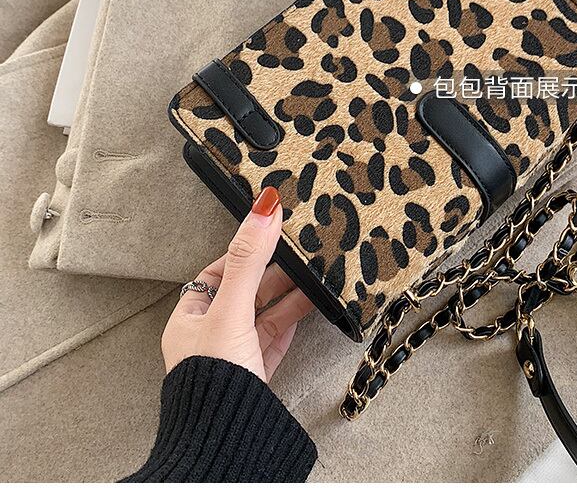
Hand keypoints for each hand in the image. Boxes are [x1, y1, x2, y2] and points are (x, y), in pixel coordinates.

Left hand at [161, 186, 312, 381]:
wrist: (226, 441)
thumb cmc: (214, 378)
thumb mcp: (232, 310)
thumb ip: (249, 260)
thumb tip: (264, 209)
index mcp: (189, 319)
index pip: (216, 274)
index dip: (242, 253)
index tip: (268, 236)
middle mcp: (209, 336)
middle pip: (244, 293)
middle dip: (273, 273)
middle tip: (300, 254)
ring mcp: (234, 356)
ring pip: (264, 316)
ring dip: (288, 297)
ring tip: (314, 277)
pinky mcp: (256, 374)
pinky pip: (276, 340)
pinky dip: (293, 322)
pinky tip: (309, 310)